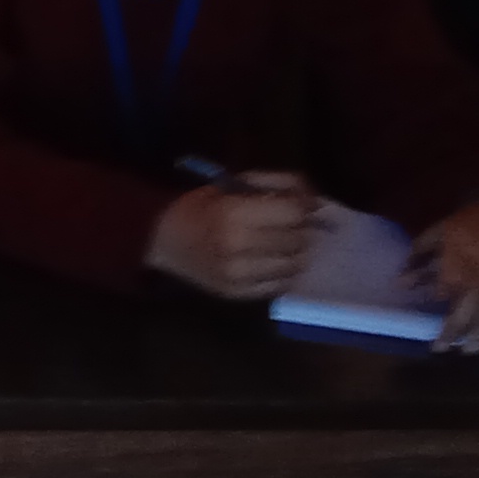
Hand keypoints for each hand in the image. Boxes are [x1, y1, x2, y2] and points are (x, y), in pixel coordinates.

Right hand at [145, 177, 320, 301]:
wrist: (165, 239)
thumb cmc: (202, 206)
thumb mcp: (234, 183)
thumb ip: (275, 183)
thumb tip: (314, 196)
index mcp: (234, 214)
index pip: (293, 213)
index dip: (306, 205)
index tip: (306, 202)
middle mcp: (238, 248)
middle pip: (297, 240)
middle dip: (303, 228)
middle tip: (296, 222)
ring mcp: (238, 276)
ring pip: (293, 265)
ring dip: (297, 251)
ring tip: (286, 241)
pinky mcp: (238, 294)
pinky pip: (280, 285)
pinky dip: (285, 271)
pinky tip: (275, 259)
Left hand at [412, 200, 478, 351]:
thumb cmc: (466, 224)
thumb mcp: (436, 236)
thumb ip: (418, 261)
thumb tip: (400, 285)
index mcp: (460, 262)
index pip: (449, 302)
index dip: (443, 326)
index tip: (436, 342)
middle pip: (474, 314)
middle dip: (461, 335)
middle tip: (452, 349)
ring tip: (474, 348)